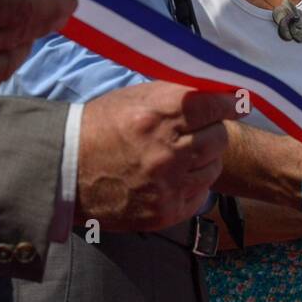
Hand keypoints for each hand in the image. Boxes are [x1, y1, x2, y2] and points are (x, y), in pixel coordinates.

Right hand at [75, 82, 238, 230]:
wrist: (64, 171)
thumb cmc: (100, 128)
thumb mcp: (134, 97)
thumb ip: (176, 93)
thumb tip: (216, 89)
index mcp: (158, 114)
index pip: (215, 105)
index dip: (230, 103)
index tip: (237, 103)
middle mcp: (167, 150)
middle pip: (220, 137)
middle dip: (212, 131)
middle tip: (197, 131)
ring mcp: (168, 184)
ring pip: (214, 167)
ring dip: (203, 160)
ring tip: (179, 156)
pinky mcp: (166, 211)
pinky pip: (201, 194)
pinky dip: (192, 185)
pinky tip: (172, 178)